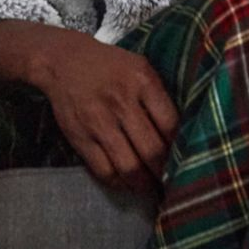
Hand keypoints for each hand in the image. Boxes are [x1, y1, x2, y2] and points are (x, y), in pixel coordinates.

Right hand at [0, 20, 178, 193]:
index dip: (180, 147)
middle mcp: (122, 102)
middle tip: (171, 180)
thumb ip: (159, 96)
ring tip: (151, 187)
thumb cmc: (110, 65)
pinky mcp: (80, 138)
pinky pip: (104, 171)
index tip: (184, 157)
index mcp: (142, 81)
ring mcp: (99, 122)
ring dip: (144, 183)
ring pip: (129, 166)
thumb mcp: (140, 67)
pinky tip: (127, 181)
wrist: (64, 61)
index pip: (170, 124)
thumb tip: (180, 132)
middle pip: (152, 150)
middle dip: (164, 172)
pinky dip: (119, 182)